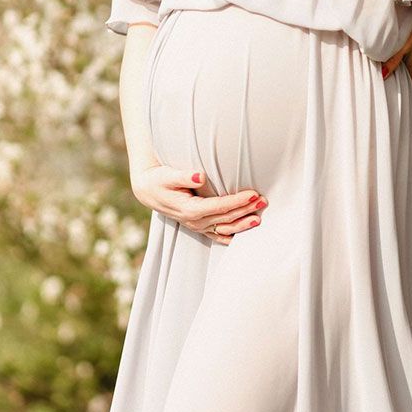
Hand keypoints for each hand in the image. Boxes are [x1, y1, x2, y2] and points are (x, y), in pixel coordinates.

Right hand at [130, 164, 266, 245]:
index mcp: (189, 209)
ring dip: (242, 225)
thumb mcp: (167, 175)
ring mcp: (197, 226)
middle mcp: (194, 221)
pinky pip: (217, 236)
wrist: (148, 190)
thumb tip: (200, 176)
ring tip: (259, 219)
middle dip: (245, 210)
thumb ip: (183, 176)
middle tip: (263, 202)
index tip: (252, 194)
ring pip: (224, 230)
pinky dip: (231, 236)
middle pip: (225, 218)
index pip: (219, 207)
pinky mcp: (198, 226)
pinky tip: (244, 235)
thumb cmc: (159, 180)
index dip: (237, 201)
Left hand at [381, 10, 411, 85]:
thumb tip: (383, 76)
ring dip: (404, 68)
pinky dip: (406, 58)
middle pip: (410, 73)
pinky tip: (401, 52)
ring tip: (392, 69)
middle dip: (403, 79)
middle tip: (391, 84)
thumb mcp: (406, 46)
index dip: (406, 88)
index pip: (411, 81)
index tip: (398, 95)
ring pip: (411, 63)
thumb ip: (394, 60)